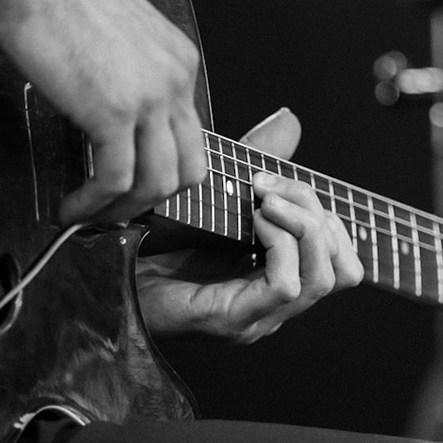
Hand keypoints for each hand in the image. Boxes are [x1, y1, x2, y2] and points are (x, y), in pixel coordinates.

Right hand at [0, 0, 207, 225]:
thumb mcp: (115, 30)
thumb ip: (127, 68)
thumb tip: (110, 98)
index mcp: (179, 59)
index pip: (188, 132)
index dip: (159, 166)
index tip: (125, 182)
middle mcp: (177, 78)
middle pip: (190, 164)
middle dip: (153, 197)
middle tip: (114, 209)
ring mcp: (151, 97)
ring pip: (160, 182)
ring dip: (123, 210)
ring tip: (89, 216)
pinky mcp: (114, 112)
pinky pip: (117, 179)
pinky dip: (94, 203)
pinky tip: (70, 207)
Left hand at [136, 109, 365, 342]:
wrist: (98, 276)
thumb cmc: (150, 245)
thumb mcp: (218, 197)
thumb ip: (258, 166)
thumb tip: (289, 122)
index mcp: (276, 282)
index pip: (344, 261)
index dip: (327, 215)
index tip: (278, 183)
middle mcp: (275, 307)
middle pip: (343, 269)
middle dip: (317, 214)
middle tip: (270, 189)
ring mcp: (258, 319)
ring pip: (323, 278)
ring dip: (303, 228)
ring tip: (264, 204)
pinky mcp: (232, 321)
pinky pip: (285, 285)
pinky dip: (279, 245)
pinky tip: (252, 223)